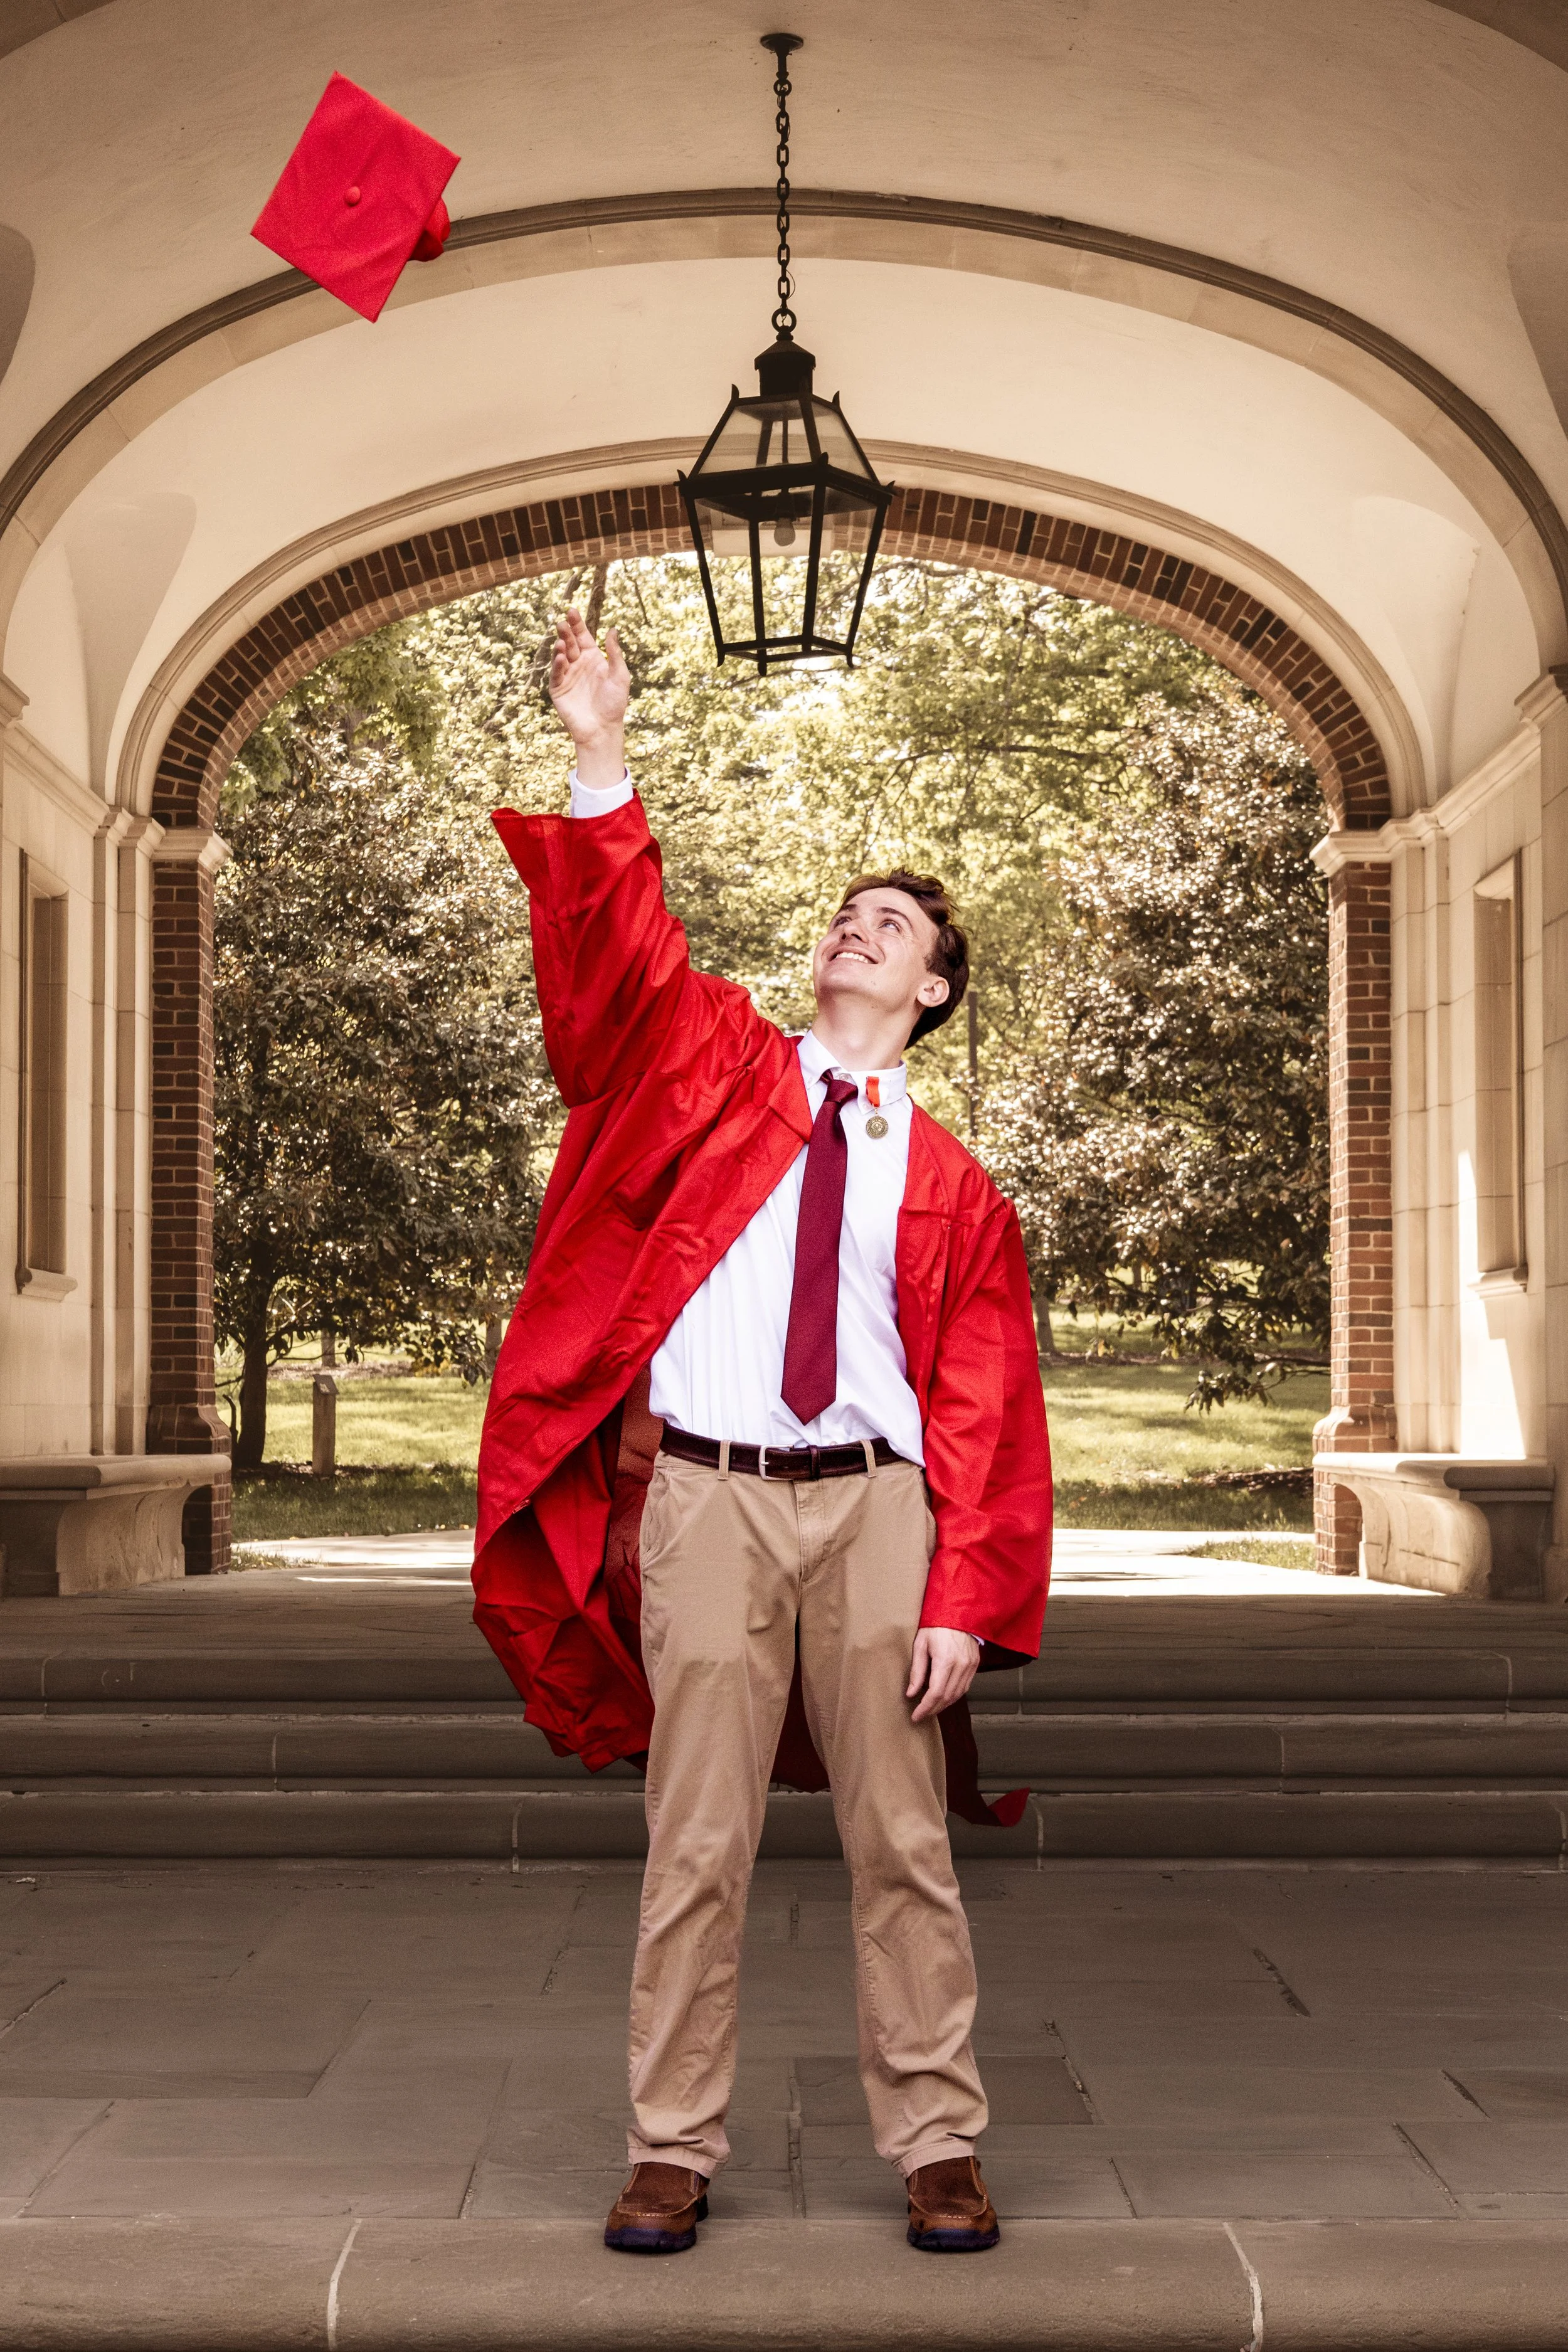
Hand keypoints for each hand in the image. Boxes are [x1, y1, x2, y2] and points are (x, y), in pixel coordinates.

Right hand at [550, 607, 629, 785]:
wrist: (603, 729)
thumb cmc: (614, 703)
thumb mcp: (620, 676)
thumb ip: (615, 653)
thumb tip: (612, 629)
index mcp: (593, 658)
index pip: (582, 637)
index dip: (577, 624)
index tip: (571, 611)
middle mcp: (578, 664)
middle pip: (570, 643)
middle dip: (565, 632)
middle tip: (562, 622)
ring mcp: (567, 676)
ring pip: (561, 656)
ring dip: (560, 647)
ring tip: (561, 641)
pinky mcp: (558, 689)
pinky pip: (557, 674)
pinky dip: (558, 665)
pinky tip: (562, 658)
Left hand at [907, 1627, 980, 1723]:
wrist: (958, 1610)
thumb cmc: (936, 1624)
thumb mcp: (920, 1644)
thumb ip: (916, 1671)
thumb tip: (911, 1693)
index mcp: (945, 1660)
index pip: (935, 1693)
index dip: (925, 1708)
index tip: (915, 1716)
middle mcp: (961, 1665)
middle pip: (947, 1697)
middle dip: (933, 1709)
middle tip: (921, 1715)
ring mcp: (970, 1665)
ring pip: (958, 1695)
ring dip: (944, 1705)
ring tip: (931, 1708)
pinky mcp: (975, 1664)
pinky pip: (965, 1686)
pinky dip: (954, 1695)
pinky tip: (944, 1697)